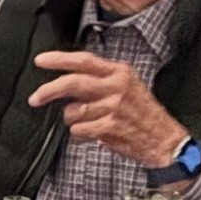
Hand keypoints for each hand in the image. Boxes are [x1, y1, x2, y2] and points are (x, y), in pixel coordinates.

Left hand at [28, 47, 188, 169]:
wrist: (165, 140)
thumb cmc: (142, 114)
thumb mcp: (125, 87)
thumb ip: (98, 82)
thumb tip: (65, 83)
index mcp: (118, 72)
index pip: (83, 61)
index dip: (59, 60)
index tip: (40, 61)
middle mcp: (116, 86)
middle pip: (73, 83)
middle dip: (49, 90)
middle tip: (35, 98)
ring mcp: (113, 107)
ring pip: (73, 111)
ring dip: (73, 120)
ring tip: (87, 123)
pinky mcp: (110, 127)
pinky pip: (79, 130)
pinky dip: (80, 134)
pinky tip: (93, 133)